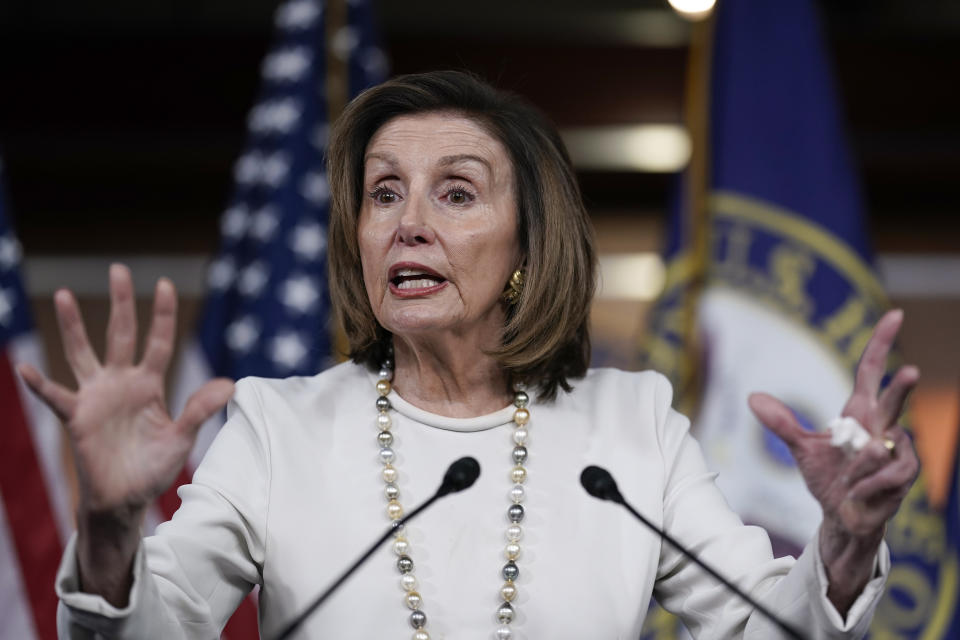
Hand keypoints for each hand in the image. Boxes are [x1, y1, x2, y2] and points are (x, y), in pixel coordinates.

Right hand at [18, 264, 233, 517]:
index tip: (165, 284)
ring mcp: (97, 397)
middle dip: (122, 303)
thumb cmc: (153, 468)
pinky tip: (26, 369)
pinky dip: (40, 384)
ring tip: (66, 294)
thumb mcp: (182, 438)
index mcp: (149, 384)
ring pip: (83, 353)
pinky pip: (55, 397)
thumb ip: (200, 410)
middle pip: (121, 334)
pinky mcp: (77, 418)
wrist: (126, 499)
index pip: (159, 342)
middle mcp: (122, 383)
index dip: (162, 315)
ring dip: (74, 326)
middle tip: (119, 270)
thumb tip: (231, 383)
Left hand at [747, 309, 919, 611]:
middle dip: (902, 387)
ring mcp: (897, 451)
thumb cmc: (829, 478)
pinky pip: (885, 473)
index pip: (871, 372)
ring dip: (856, 468)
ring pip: (877, 449)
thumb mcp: (801, 448)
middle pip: (893, 400)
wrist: (841, 516)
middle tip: (910, 370)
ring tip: (846, 481)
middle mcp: (881, 427)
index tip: (894, 314)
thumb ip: (782, 423)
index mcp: (859, 413)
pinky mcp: (904, 475)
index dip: (881, 343)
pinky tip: (857, 493)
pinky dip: (864, 485)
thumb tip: (752, 397)